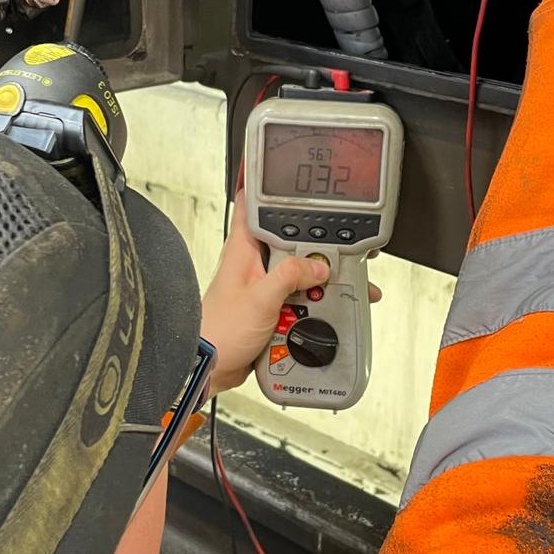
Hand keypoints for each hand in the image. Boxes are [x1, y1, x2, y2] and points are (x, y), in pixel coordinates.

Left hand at [201, 193, 380, 393]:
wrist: (211, 367)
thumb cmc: (220, 331)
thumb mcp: (260, 299)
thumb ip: (290, 276)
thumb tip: (319, 265)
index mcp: (243, 249)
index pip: (255, 206)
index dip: (275, 192)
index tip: (300, 187)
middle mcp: (254, 263)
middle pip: (291, 242)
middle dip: (315, 247)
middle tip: (341, 249)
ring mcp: (264, 285)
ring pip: (299, 271)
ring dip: (319, 279)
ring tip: (342, 283)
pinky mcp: (272, 306)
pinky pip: (299, 297)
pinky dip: (314, 301)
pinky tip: (329, 307)